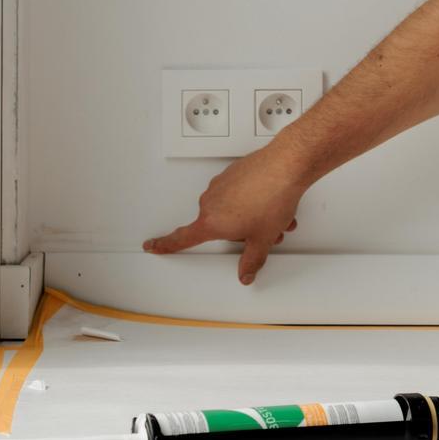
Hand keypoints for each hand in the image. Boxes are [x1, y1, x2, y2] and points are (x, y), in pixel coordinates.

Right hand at [142, 141, 309, 283]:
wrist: (286, 166)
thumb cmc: (272, 198)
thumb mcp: (263, 239)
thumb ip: (252, 260)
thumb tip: (246, 273)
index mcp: (211, 221)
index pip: (182, 238)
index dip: (166, 244)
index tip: (152, 245)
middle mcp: (211, 201)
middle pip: (220, 226)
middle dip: (242, 231)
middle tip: (263, 232)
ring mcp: (221, 184)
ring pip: (233, 209)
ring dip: (252, 215)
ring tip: (276, 216)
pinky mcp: (233, 172)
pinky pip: (240, 192)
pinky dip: (255, 199)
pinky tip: (273, 200)